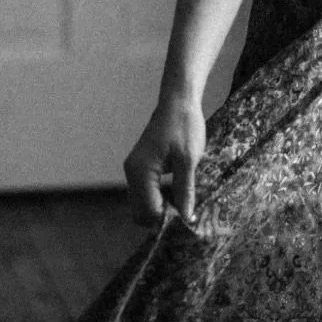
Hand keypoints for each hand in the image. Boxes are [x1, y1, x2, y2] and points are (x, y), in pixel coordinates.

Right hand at [123, 90, 206, 228]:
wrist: (178, 102)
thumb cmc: (184, 126)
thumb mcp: (189, 160)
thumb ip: (185, 190)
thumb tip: (186, 218)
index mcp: (141, 171)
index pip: (148, 211)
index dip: (167, 220)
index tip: (188, 220)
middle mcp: (132, 172)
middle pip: (140, 212)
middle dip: (162, 218)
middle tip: (187, 214)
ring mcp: (134, 170)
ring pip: (142, 204)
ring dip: (161, 209)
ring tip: (184, 203)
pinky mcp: (141, 168)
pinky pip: (146, 193)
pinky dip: (160, 199)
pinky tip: (178, 193)